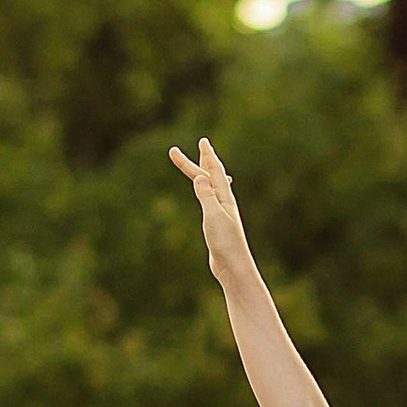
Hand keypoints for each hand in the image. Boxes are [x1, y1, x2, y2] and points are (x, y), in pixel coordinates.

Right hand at [168, 135, 250, 280]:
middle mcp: (223, 202)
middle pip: (207, 176)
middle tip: (174, 151)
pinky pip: (209, 199)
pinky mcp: (216, 223)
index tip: (202, 141)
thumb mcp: (213, 215)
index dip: (207, 155)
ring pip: (209, 187)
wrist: (232, 265)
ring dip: (201, 173)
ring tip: (198, 162)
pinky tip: (208, 192)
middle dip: (193, 162)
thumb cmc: (225, 242)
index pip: (214, 171)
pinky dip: (206, 189)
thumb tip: (199, 177)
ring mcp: (220, 212)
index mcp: (224, 198)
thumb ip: (206, 195)